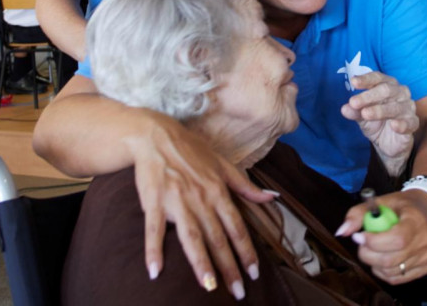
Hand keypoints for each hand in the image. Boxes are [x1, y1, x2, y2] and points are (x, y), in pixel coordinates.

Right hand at [125, 114, 275, 296]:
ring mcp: (177, 201)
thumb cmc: (190, 150)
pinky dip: (154, 249)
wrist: (156, 135)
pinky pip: (154, 229)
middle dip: (229, 266)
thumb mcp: (222, 164)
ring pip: (191, 237)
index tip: (254, 273)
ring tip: (208, 286)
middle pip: (217, 238)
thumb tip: (272, 197)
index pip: (236, 227)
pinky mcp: (154, 202)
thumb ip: (246, 186)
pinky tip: (155, 271)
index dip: (246, 251)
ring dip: (200, 263)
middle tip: (238, 292)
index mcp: (218, 191)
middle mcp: (200, 199)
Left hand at [336, 190, 426, 284]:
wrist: (425, 210)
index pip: (397, 239)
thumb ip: (357, 214)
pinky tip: (383, 258)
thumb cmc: (401, 206)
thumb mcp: (380, 202)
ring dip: (374, 263)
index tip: (359, 236)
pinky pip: (397, 279)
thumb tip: (342, 231)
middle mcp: (425, 242)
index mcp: (416, 221)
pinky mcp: (426, 268)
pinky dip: (383, 272)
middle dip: (368, 254)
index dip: (374, 242)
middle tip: (362, 243)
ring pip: (390, 272)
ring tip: (374, 249)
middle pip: (390, 260)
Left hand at [342, 73, 419, 174]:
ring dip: (380, 110)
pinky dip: (402, 124)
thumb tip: (345, 108)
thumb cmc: (376, 122)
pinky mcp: (413, 123)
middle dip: (369, 96)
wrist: (387, 144)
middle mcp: (400, 93)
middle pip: (386, 90)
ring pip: (396, 106)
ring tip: (365, 114)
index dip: (366, 79)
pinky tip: (394, 125)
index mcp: (388, 85)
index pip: (378, 78)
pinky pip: (410, 122)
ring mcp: (408, 108)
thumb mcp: (362, 117)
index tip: (353, 82)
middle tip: (353, 102)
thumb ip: (355, 111)